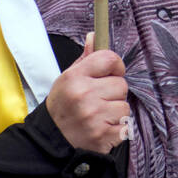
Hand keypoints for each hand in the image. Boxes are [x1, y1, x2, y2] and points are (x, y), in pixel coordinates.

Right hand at [46, 32, 131, 153]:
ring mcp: (94, 116)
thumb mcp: (67, 79)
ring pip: (125, 106)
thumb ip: (86, 59)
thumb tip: (95, 37)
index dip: (115, 66)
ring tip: (99, 115)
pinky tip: (102, 128)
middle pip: (121, 84)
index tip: (111, 73)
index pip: (109, 59)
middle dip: (114, 92)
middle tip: (98, 101)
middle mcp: (84, 95)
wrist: (51, 140)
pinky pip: (126, 125)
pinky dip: (117, 128)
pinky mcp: (103, 135)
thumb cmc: (62, 107)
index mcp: (75, 78)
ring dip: (116, 112)